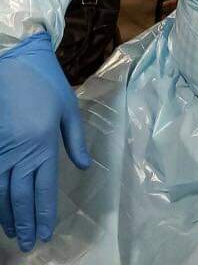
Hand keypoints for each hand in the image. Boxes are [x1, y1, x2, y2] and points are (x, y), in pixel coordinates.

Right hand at [0, 32, 90, 252]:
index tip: (45, 233)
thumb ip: (76, 139)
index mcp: (44, 144)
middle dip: (25, 223)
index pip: (44, 190)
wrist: (15, 60)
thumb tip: (83, 166)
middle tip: (27, 243)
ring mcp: (2, 148)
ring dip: (7, 216)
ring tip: (12, 232)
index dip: (44, 215)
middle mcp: (22, 151)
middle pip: (21, 197)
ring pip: (1, 192)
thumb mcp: (69, 107)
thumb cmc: (46, 81)